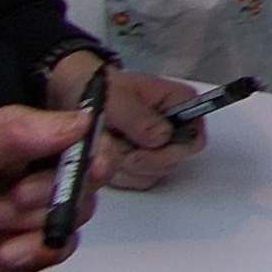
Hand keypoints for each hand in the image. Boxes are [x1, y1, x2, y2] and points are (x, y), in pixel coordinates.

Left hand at [0, 104, 112, 269]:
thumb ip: (19, 130)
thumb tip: (81, 122)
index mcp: (17, 146)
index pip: (76, 135)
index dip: (93, 148)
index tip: (92, 166)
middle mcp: (28, 177)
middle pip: (86, 174)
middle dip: (58, 189)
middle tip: (18, 196)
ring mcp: (30, 216)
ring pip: (79, 211)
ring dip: (42, 222)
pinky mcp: (30, 251)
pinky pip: (63, 247)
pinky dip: (43, 251)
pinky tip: (10, 253)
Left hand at [100, 72, 198, 189]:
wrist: (77, 95)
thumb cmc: (101, 90)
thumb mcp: (117, 98)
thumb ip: (139, 118)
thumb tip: (161, 138)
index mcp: (180, 103)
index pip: (193, 139)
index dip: (168, 151)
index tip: (136, 150)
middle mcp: (174, 127)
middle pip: (171, 162)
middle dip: (135, 159)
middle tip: (111, 145)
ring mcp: (158, 147)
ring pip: (151, 174)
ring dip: (121, 165)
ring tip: (104, 145)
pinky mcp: (141, 162)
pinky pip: (135, 181)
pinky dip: (115, 173)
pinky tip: (103, 156)